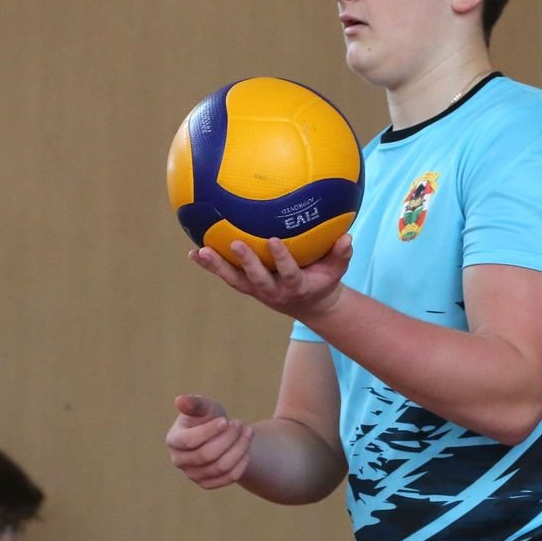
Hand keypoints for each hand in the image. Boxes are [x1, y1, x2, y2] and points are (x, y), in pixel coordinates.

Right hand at [167, 395, 253, 488]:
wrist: (219, 434)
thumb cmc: (208, 417)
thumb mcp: (204, 406)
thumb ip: (194, 403)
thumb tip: (180, 400)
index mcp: (174, 440)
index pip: (189, 441)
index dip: (209, 431)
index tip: (226, 420)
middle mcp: (179, 460)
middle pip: (207, 455)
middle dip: (228, 438)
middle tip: (240, 423)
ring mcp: (192, 475)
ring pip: (221, 467)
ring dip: (239, 448)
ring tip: (248, 431)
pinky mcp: (207, 483)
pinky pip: (229, 477)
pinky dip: (242, 462)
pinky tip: (247, 448)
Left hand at [191, 234, 351, 320]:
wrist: (310, 304)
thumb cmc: (324, 279)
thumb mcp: (337, 270)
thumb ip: (341, 254)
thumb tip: (348, 236)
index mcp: (296, 286)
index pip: (289, 273)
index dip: (281, 259)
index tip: (275, 241)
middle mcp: (273, 291)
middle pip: (257, 279)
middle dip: (246, 262)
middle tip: (235, 243)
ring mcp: (257, 290)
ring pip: (235, 280)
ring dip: (217, 267)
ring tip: (200, 252)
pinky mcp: (246, 286)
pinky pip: (227, 275)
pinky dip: (211, 266)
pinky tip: (193, 252)